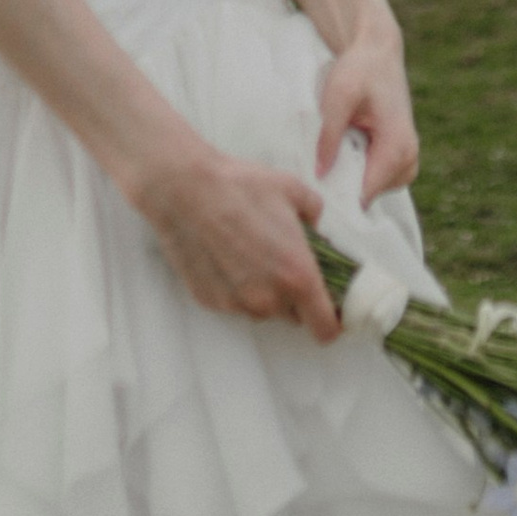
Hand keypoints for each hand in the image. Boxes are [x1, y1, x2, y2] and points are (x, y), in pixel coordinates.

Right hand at [135, 142, 338, 339]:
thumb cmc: (240, 187)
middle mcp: (269, 299)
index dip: (331, 321)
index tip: (329, 309)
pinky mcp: (210, 301)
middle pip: (294, 316)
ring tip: (249, 253)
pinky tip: (225, 255)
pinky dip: (235, 286)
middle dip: (295, 297)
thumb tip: (314, 227)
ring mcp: (237, 303)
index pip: (325, 328)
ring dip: (264, 291)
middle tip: (283, 263)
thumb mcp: (292, 190)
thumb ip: (314, 214)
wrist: (185, 189)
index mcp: (298, 276)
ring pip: (262, 309)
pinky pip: (234, 302)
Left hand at [315, 29, 418, 199]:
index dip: (341, 198)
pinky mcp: (400, 155)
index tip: (315, 198)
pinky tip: (344, 152)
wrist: (377, 52)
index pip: (368, 191)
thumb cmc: (359, 70)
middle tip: (317, 172)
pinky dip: (360, 171)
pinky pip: (378, 178)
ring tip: (331, 156)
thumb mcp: (337, 96)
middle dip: (345, 189)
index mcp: (397, 145)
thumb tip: (320, 174)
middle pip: (371, 195)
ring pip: (374, 189)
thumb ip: (329, 136)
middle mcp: (409, 157)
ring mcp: (408, 158)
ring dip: (352, 179)